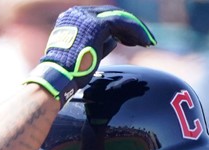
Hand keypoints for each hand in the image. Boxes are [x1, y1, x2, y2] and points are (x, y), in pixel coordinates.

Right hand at [25, 6, 156, 103]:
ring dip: (136, 30)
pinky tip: (144, 42)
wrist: (59, 77)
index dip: (121, 28)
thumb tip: (115, 40)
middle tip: (147, 41)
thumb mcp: (87, 53)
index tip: (133, 41)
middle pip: (112, 14)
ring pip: (119, 17)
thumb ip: (100, 43)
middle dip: (132, 27)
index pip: (103, 17)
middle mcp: (78, 13)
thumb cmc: (71, 72)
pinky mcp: (96, 24)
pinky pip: (121, 23)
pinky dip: (135, 31)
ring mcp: (86, 17)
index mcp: (74, 18)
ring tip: (148, 43)